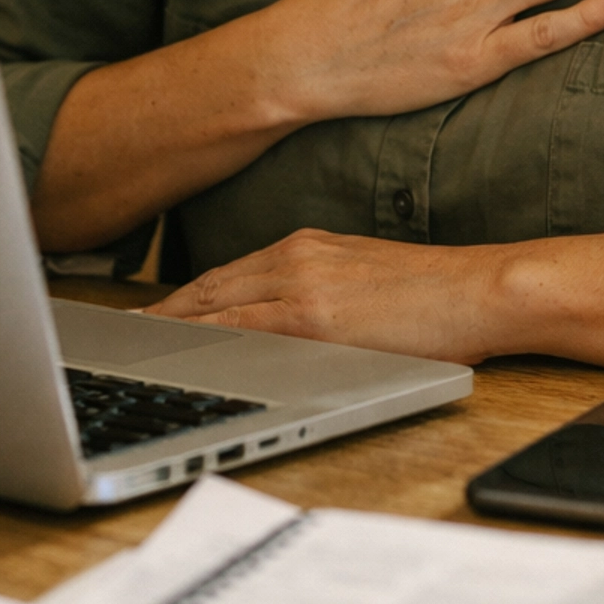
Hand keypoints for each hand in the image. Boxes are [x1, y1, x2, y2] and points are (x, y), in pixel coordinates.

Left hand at [146, 230, 511, 362]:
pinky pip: (239, 329)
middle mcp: (296, 256)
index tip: (152, 317)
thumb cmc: (440, 297)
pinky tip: (174, 356)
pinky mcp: (314, 313)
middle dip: (161, 314)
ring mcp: (302, 282)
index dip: (184, 299)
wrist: (483, 289)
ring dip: (167, 328)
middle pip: (209, 288)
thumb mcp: (367, 283)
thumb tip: (291, 325)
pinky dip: (198, 341)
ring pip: (213, 306)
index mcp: (308, 246)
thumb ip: (323, 293)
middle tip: (120, 335)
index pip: (228, 276)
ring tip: (130, 348)